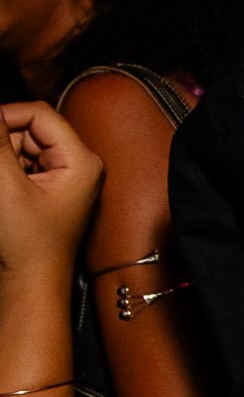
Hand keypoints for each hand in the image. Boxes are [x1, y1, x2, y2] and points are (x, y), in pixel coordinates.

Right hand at [0, 102, 102, 278]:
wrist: (32, 282)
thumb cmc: (29, 247)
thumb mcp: (7, 187)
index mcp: (82, 161)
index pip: (38, 114)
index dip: (4, 117)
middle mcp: (78, 164)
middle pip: (28, 129)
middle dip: (0, 144)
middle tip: (1, 178)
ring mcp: (63, 176)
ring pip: (19, 146)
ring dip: (1, 160)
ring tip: (4, 192)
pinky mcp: (47, 188)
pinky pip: (19, 164)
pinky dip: (4, 172)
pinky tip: (3, 194)